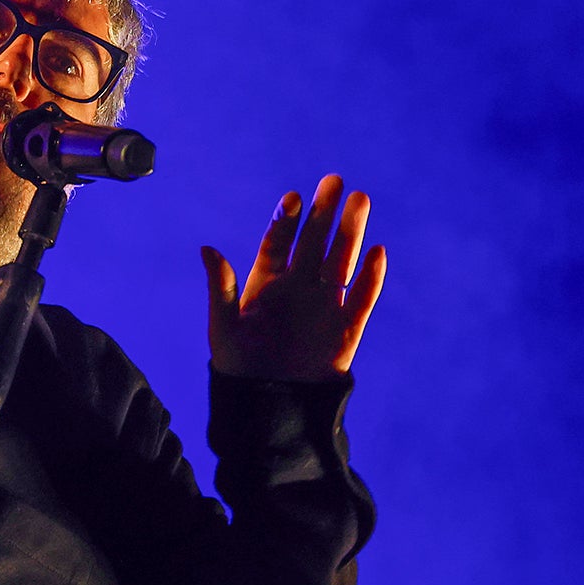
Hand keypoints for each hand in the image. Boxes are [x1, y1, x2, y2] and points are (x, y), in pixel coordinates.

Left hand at [200, 175, 386, 379]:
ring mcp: (324, 303)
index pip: (279, 242)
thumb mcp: (224, 325)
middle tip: (334, 180)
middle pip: (314, 241)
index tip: (293, 198)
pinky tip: (377, 251)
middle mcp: (298, 286)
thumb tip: (206, 248)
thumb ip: (221, 287)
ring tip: (360, 200)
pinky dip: (370, 276)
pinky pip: (361, 297)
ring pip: (341, 260)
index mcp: (267, 281)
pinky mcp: (346, 328)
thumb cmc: (239, 365)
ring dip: (351, 232)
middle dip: (324, 212)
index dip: (286, 220)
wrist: (269, 405)